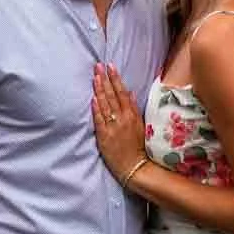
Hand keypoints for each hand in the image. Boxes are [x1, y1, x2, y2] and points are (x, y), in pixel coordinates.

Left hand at [92, 64, 146, 181]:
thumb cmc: (139, 147)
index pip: (122, 92)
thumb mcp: (141, 125)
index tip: (110, 66)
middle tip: (98, 65)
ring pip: (105, 104)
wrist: (136, 167)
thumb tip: (130, 93)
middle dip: (105, 79)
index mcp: (132, 115)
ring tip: (94, 76)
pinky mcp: (105, 137)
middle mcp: (123, 119)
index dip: (115, 79)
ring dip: (99, 89)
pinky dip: (96, 109)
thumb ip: (134, 109)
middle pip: (112, 95)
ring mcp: (113, 127)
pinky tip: (93, 98)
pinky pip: (100, 120)